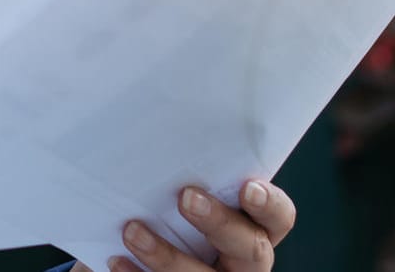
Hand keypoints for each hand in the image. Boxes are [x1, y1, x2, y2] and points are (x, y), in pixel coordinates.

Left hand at [101, 179, 296, 271]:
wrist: (136, 245)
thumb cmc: (166, 207)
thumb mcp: (183, 191)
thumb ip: (187, 176)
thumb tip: (159, 136)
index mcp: (253, 227)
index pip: (279, 218)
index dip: (269, 205)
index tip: (248, 187)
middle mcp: (244, 261)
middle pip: (250, 248)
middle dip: (220, 223)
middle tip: (187, 198)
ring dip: (168, 256)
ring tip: (132, 231)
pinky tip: (116, 260)